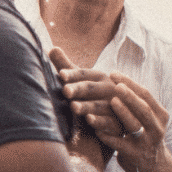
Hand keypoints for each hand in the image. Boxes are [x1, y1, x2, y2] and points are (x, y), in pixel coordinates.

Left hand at [48, 48, 113, 166]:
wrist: (120, 112)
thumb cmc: (94, 93)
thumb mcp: (81, 79)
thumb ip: (66, 66)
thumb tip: (51, 48)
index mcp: (98, 76)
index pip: (83, 74)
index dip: (72, 74)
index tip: (61, 74)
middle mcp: (108, 89)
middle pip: (90, 88)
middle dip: (78, 89)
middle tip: (65, 90)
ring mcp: (114, 106)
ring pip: (98, 106)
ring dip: (86, 106)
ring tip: (74, 107)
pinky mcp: (117, 122)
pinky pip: (108, 122)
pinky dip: (99, 122)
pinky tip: (89, 121)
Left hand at [58, 62, 171, 171]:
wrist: (154, 169)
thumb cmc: (144, 137)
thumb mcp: (147, 120)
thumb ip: (137, 103)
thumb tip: (116, 80)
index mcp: (159, 115)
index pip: (145, 95)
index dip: (130, 83)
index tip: (113, 73)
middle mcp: (156, 128)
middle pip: (144, 108)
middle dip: (130, 96)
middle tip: (115, 85)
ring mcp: (146, 142)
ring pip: (135, 125)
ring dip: (123, 112)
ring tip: (111, 101)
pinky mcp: (135, 156)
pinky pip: (121, 145)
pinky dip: (110, 137)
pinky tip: (98, 130)